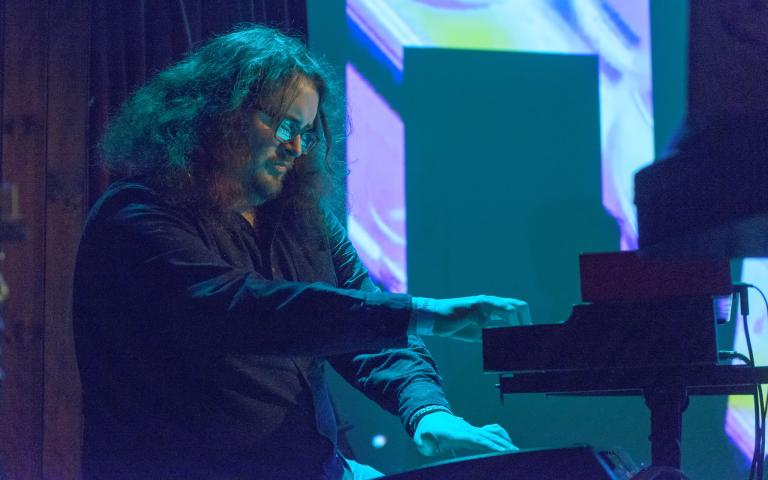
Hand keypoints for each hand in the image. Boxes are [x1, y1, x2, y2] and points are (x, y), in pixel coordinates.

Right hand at [413, 295, 530, 341]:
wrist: (433, 319)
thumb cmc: (455, 325)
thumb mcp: (478, 333)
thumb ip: (492, 335)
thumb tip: (507, 345)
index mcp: (492, 307)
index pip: (515, 309)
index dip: (526, 321)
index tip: (529, 335)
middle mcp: (489, 302)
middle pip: (518, 305)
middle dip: (526, 321)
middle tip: (526, 337)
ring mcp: (482, 304)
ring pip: (509, 309)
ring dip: (516, 325)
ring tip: (517, 337)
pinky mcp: (473, 310)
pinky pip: (491, 320)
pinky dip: (497, 332)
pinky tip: (496, 340)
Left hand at [413, 411, 517, 456]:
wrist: (428, 416)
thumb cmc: (426, 431)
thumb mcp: (422, 440)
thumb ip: (426, 444)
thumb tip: (429, 447)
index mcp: (457, 434)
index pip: (477, 439)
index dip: (490, 444)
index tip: (502, 450)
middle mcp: (466, 429)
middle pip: (488, 436)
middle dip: (502, 444)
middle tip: (516, 452)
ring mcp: (470, 428)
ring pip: (491, 433)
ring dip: (503, 440)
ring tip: (514, 449)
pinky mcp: (472, 430)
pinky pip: (489, 430)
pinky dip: (499, 434)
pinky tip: (505, 442)